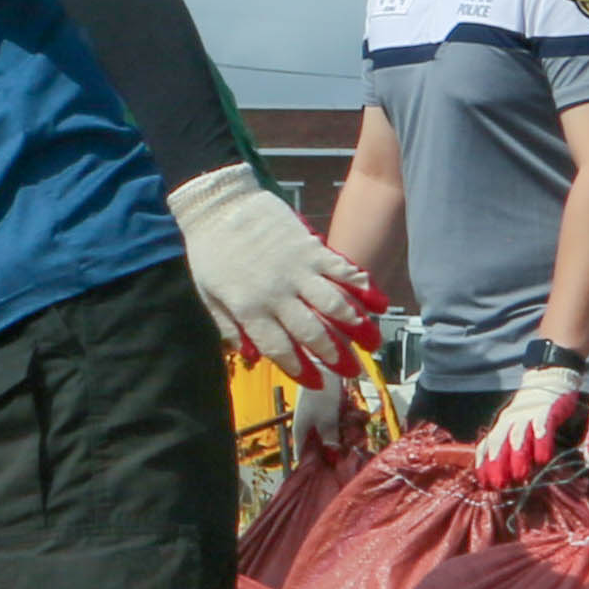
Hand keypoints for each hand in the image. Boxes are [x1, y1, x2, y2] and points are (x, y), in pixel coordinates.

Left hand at [168, 164, 385, 387]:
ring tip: (372, 343)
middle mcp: (277, 294)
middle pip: (313, 333)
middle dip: (336, 356)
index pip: (280, 348)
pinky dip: (362, 287)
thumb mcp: (209, 295)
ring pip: (334, 305)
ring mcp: (297, 270)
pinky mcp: (311, 248)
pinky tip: (379, 303)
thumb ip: (231, 328)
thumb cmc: (210, 251)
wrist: (218, 204)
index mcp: (249, 309)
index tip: (318, 384)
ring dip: (357, 327)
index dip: (301, 370)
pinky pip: (342, 271)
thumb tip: (253, 357)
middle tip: (352, 371)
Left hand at [472, 350, 588, 484]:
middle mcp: (511, 420)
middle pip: (499, 443)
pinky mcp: (546, 411)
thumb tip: (512, 472)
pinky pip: (542, 427)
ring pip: (518, 436)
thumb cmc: (534, 408)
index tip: (484, 485)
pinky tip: (543, 459)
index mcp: (502, 425)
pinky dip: (541, 442)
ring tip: (519, 476)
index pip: (487, 445)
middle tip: (498, 486)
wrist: (550, 377)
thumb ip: (515, 445)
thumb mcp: (519, 425)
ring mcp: (528, 415)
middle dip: (497, 465)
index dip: (484, 465)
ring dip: (517, 456)